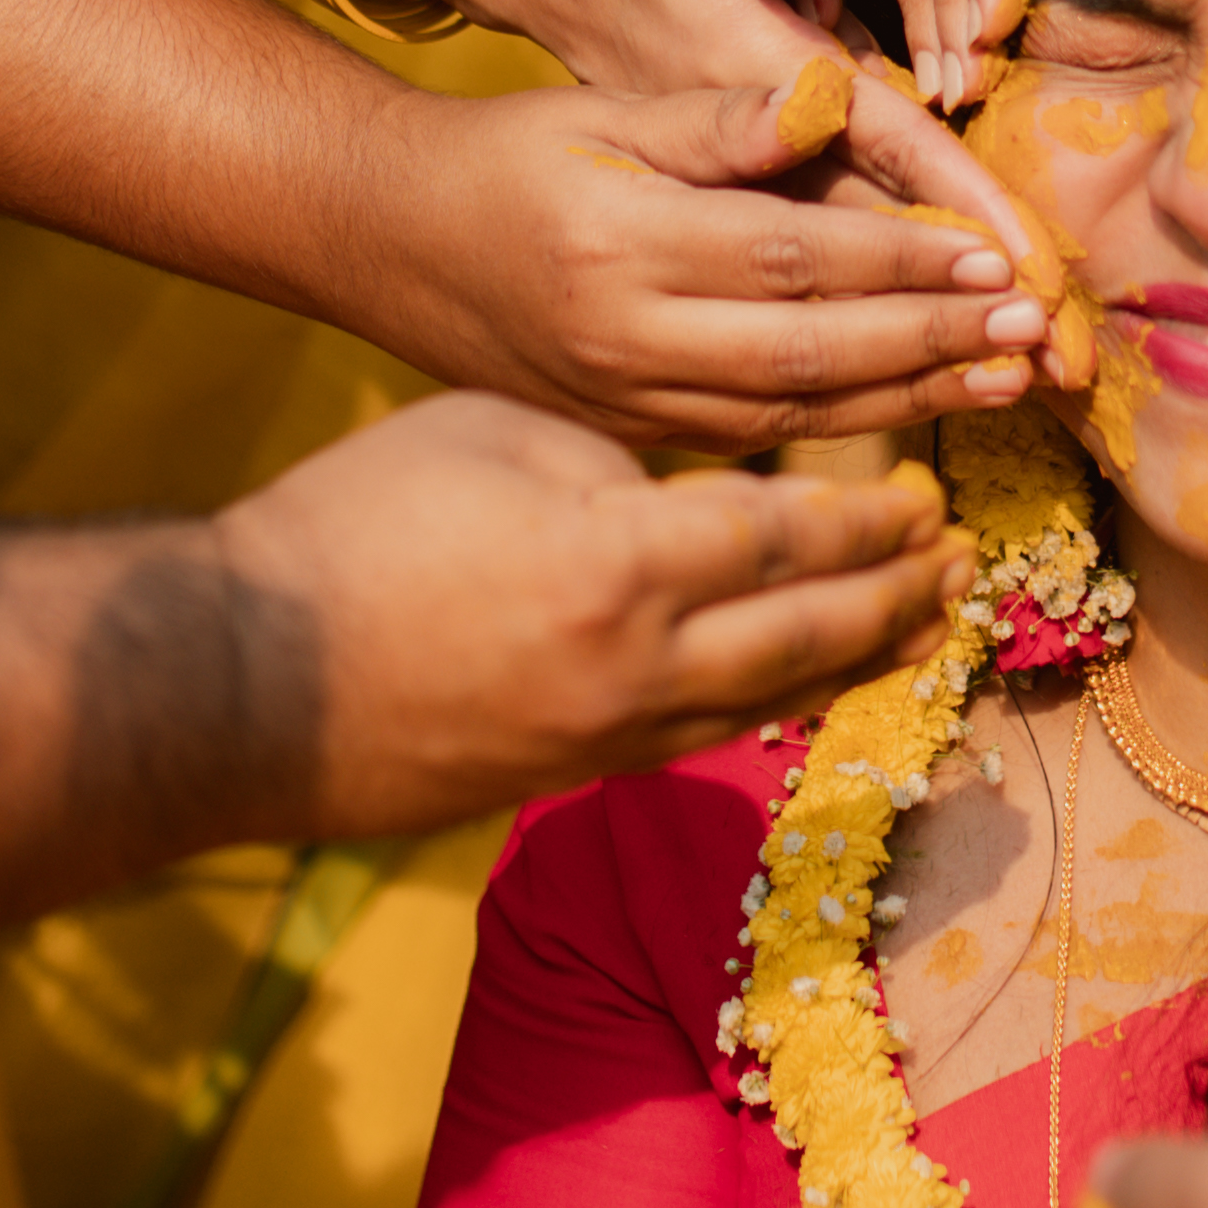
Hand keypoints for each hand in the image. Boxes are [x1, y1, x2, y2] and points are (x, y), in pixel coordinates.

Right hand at [209, 393, 969, 832]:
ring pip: (772, 697)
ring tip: (921, 627)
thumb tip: (712, 466)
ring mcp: (610, 734)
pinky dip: (774, 701)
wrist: (250, 675)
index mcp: (626, 560)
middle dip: (894, 595)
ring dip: (857, 659)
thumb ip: (623, 450)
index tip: (924, 497)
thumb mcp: (502, 434)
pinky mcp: (573, 773)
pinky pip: (706, 735)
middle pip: (807, 629)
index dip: (869, 520)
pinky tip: (805, 681)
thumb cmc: (361, 523)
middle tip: (957, 563)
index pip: (791, 535)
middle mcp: (640, 663)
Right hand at [369, 62, 1051, 451]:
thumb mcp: (600, 113)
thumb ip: (717, 120)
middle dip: (931, 339)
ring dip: (910, 396)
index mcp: (622, 245)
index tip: (998, 255)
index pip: (794, 257)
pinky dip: (847, 431)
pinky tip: (917, 410)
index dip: (904, 260)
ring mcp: (624, 404)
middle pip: (809, 352)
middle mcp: (625, 340)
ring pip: (793, 415)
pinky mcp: (628, 437)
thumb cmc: (505, 158)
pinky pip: (753, 445)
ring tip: (1006, 376)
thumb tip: (832, 95)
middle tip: (1031, 325)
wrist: (385, 244)